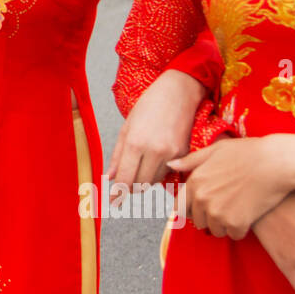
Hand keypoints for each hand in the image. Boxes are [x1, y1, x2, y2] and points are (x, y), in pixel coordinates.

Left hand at [108, 69, 205, 189]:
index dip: (118, 193)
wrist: (179, 92)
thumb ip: (118, 155)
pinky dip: (159, 172)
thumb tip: (110, 178)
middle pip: (140, 185)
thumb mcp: (127, 127)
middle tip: (126, 181)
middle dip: (131, 186)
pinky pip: (168, 173)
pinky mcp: (185, 154)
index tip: (113, 201)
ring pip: (154, 181)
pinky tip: (156, 158)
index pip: (125, 180)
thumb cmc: (149, 105)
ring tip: (142, 162)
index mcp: (136, 143)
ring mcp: (172, 154)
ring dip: (145, 179)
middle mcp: (155, 151)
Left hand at [169, 136, 291, 238]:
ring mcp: (218, 212)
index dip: (192, 209)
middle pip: (198, 222)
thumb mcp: (216, 150)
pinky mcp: (236, 223)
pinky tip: (250, 214)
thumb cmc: (248, 153)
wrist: (275, 162)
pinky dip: (242, 228)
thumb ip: (192, 160)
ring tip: (239, 208)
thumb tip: (171, 165)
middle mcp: (202, 199)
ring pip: (216, 230)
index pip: (180, 208)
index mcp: (195, 182)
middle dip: (210, 217)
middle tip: (227, 206)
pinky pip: (234, 235)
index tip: (203, 208)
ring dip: (226, 224)